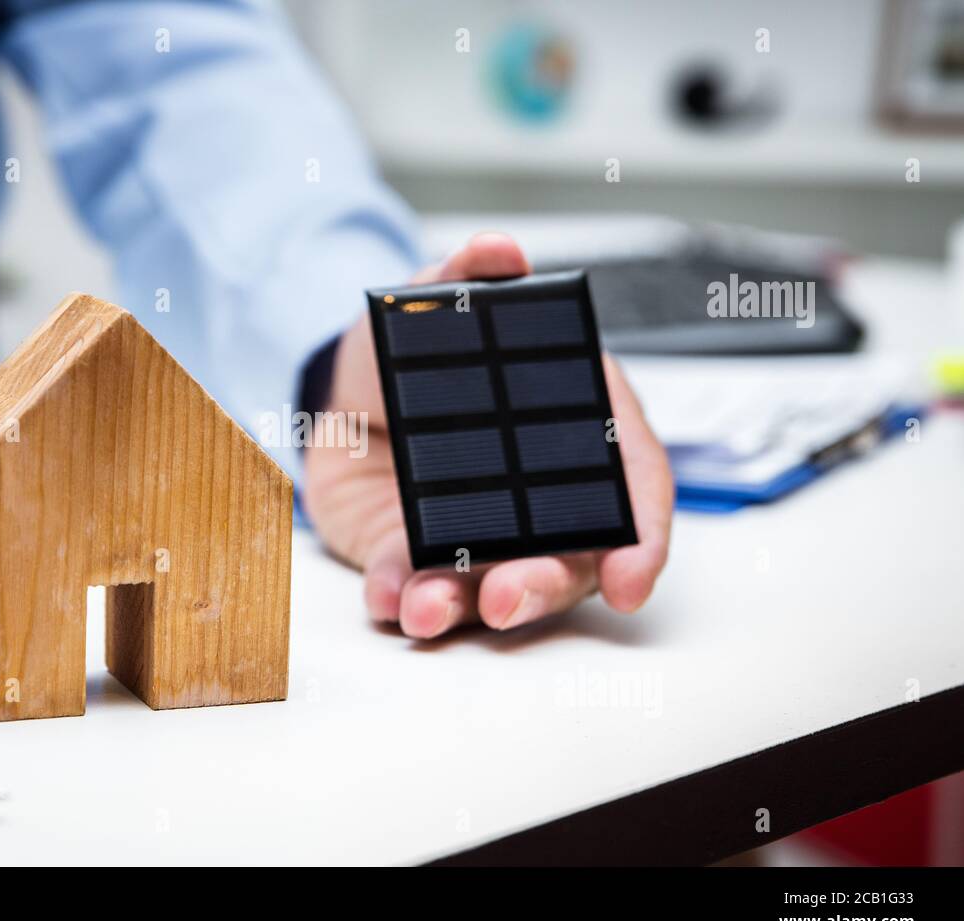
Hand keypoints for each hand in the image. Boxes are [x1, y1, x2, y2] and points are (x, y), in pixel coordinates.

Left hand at [304, 233, 673, 637]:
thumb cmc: (415, 353)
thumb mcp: (434, 302)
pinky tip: (387, 594)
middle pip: (565, 562)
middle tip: (508, 597)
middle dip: (541, 588)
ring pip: (488, 593)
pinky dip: (398, 598)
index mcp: (572, 433)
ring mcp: (477, 539)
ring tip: (427, 609)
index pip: (631, 491)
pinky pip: (412, 592)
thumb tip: (498, 249)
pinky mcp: (416, 561)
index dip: (642, 539)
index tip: (630, 579)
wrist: (340, 391)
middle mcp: (537, 502)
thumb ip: (466, 276)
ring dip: (463, 608)